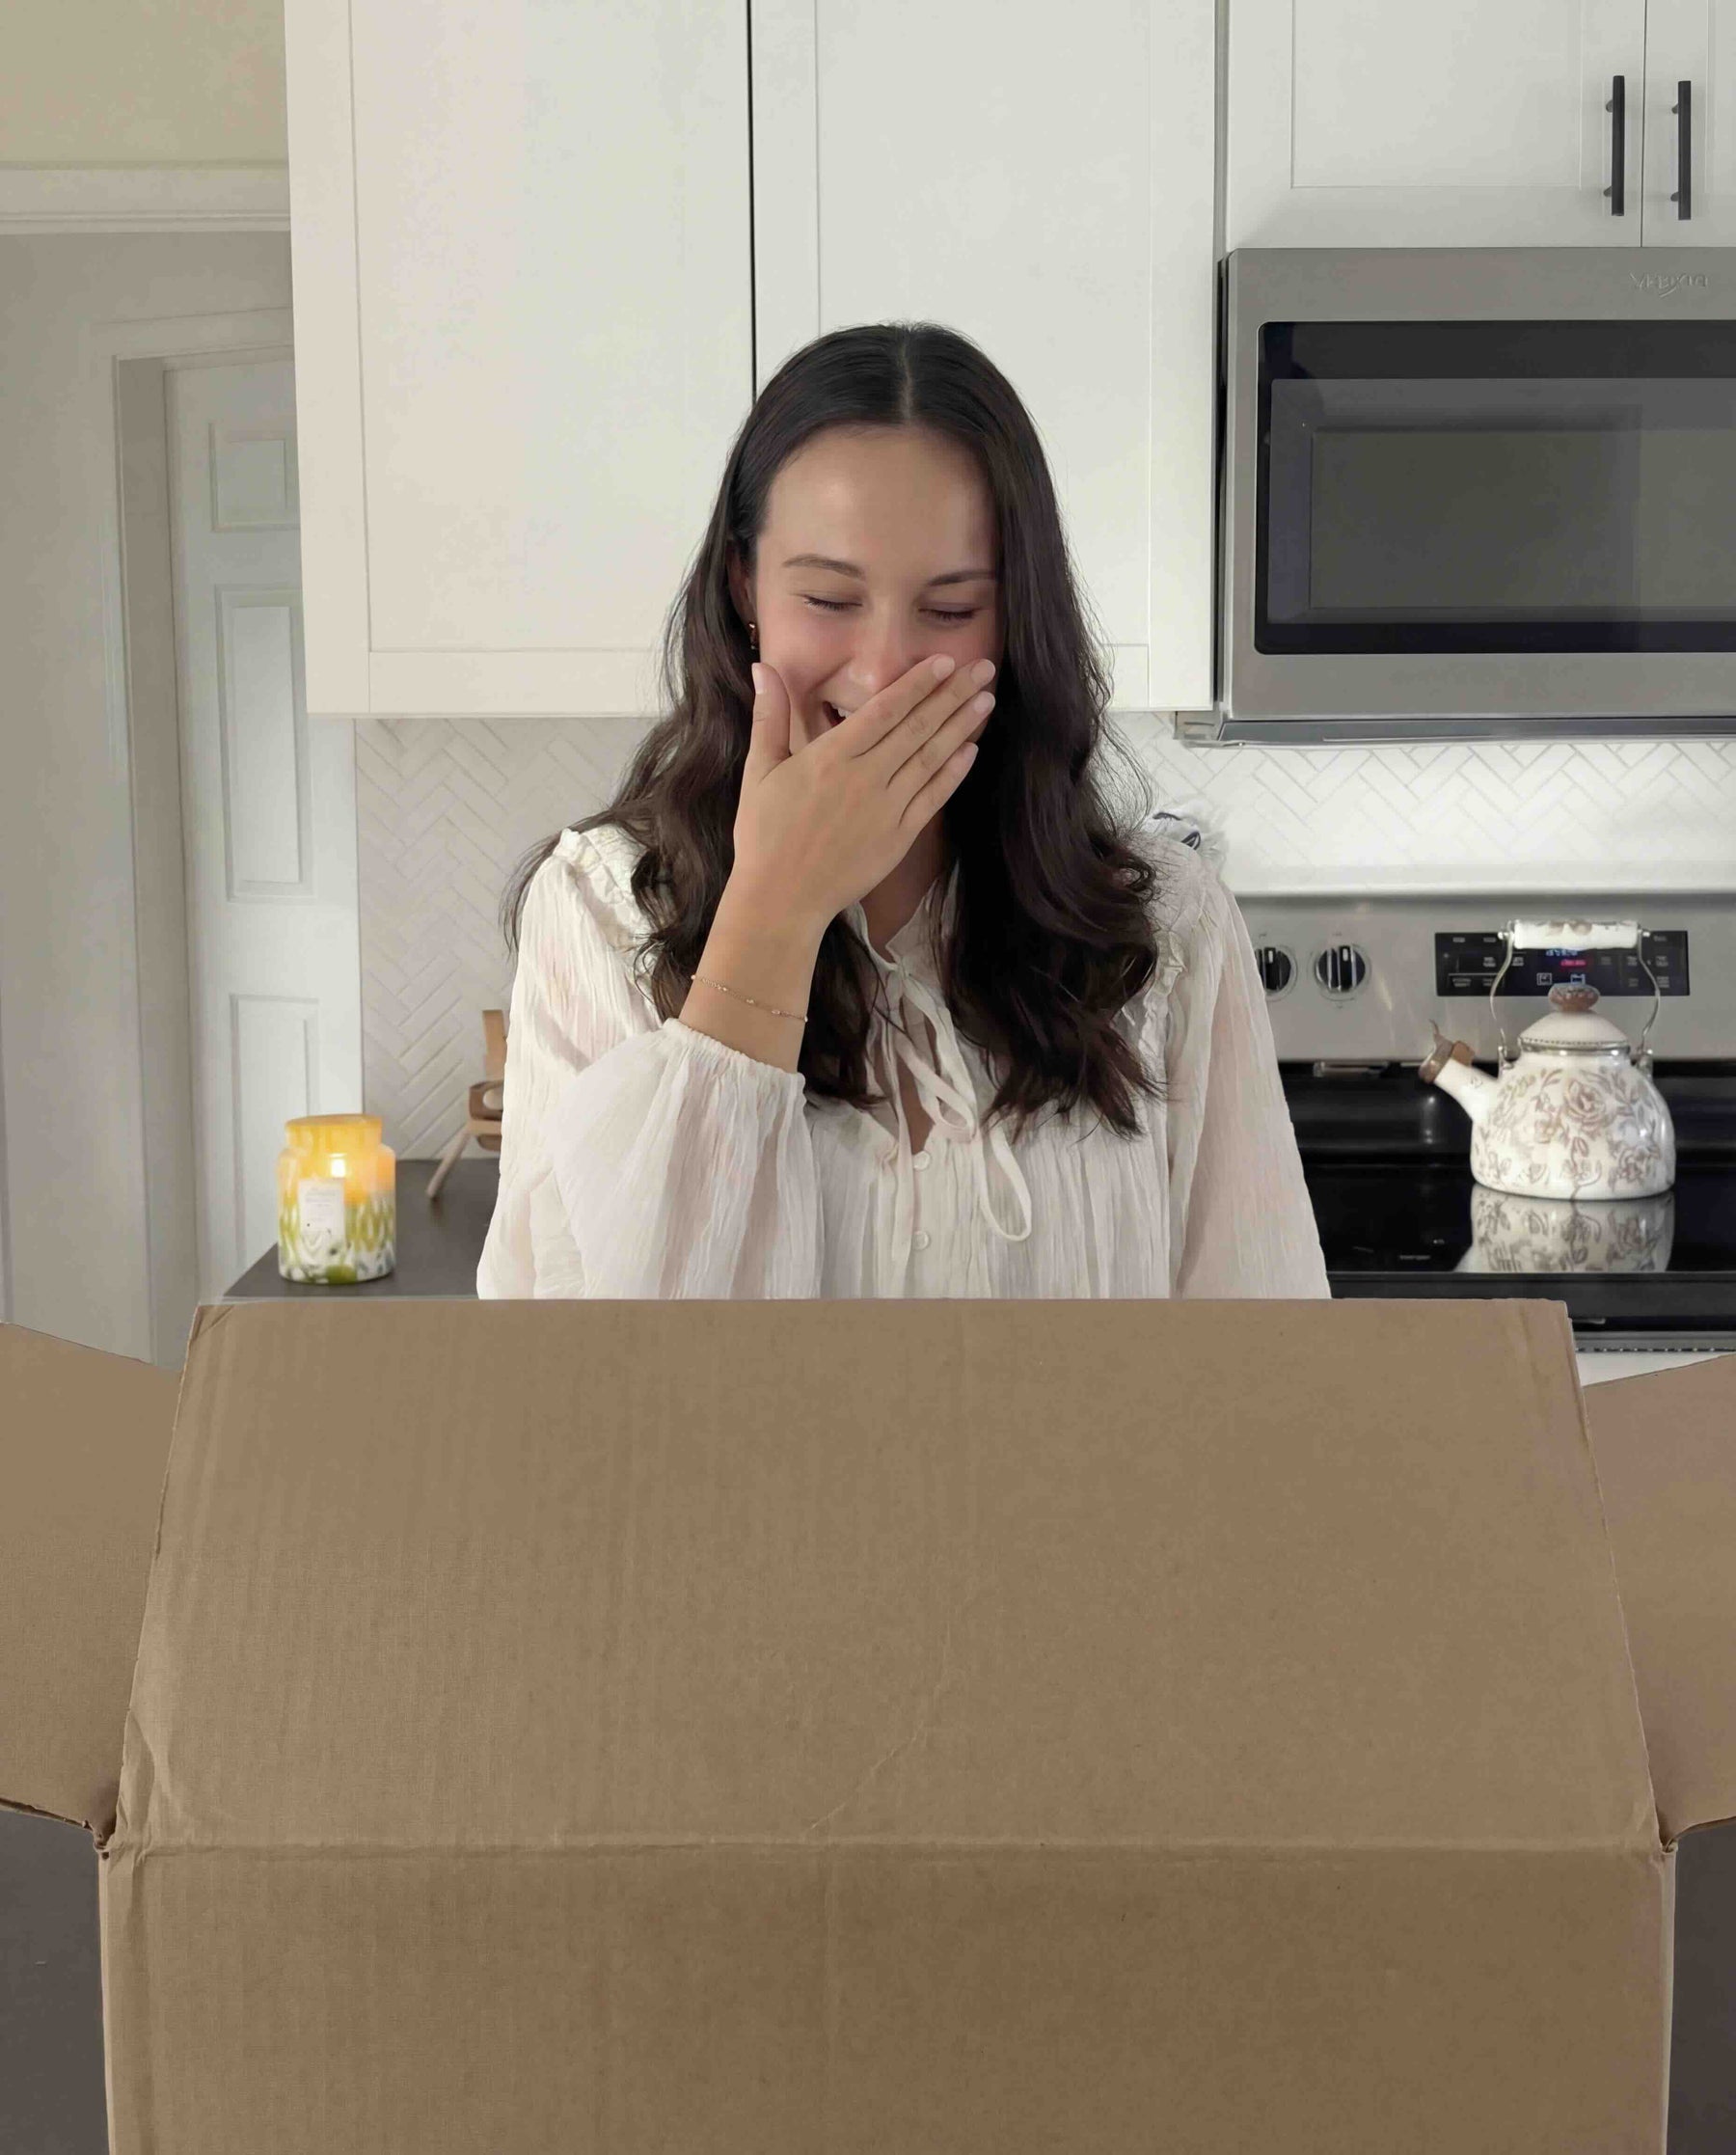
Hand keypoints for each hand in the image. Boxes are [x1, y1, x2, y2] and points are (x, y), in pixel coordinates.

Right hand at [732, 654, 995, 925]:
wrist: (781, 899)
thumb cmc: (764, 835)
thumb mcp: (759, 770)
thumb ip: (769, 716)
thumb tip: (762, 667)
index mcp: (832, 757)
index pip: (885, 710)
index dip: (918, 683)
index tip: (944, 661)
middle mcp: (866, 778)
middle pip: (918, 727)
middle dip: (952, 695)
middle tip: (984, 668)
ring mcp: (887, 809)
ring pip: (931, 759)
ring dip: (961, 727)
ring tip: (986, 700)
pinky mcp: (899, 837)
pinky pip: (932, 798)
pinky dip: (953, 773)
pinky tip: (971, 751)